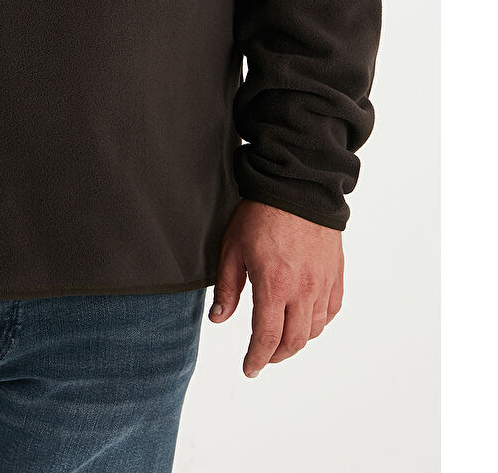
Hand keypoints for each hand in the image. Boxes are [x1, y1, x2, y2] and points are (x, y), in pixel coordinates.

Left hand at [208, 199, 343, 377]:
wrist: (297, 187)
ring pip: (314, 330)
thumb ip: (228, 288)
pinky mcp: (335, 274)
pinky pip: (331, 311)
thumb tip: (219, 319)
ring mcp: (322, 283)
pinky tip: (306, 320)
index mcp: (274, 286)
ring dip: (297, 341)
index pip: (267, 338)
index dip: (257, 359)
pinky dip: (318, 323)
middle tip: (263, 356)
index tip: (249, 368)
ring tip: (281, 339)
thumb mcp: (233, 248)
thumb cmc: (260, 214)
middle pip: (293, 341)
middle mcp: (303, 291)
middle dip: (276, 355)